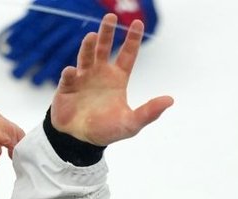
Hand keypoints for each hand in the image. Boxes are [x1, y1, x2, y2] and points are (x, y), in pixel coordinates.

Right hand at [50, 13, 172, 145]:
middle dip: (107, 32)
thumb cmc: (106, 130)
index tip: (138, 23)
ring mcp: (82, 78)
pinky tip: (73, 71)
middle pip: (104, 47)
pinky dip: (70, 73)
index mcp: (117, 79)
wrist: (80, 141)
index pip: (127, 54)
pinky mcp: (67, 87)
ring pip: (86, 56)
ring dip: (88, 47)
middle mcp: (100, 73)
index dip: (132, 39)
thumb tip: (170, 100)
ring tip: (92, 37)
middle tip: (110, 17)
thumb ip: (149, 112)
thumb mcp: (131, 124)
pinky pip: (69, 77)